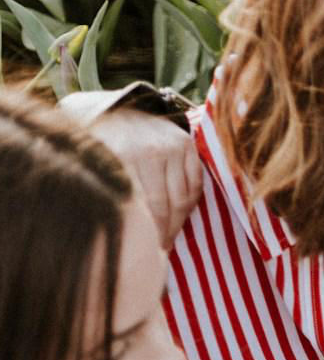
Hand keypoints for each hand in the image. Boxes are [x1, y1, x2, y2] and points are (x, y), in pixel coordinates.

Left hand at [90, 108, 202, 249]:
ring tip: (167, 236)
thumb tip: (109, 231)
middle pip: (164, 208)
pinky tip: (178, 214)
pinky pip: (195, 186)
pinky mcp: (187, 146)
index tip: (144, 251)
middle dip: (162, 234)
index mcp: (122, 156)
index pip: (142, 209)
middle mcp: (148, 150)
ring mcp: (170, 147)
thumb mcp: (93, 161)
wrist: (119, 108)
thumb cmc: (102, 141)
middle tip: (158, 250)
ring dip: (177, 223)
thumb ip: (103, 190)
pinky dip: (190, 203)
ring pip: (182, 200)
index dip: (145, 235)